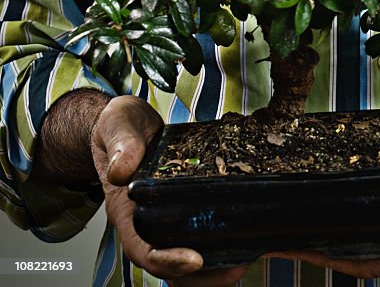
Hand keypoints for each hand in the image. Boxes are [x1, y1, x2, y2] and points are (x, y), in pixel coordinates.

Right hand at [91, 96, 250, 284]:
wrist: (124, 124)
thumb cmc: (119, 127)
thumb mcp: (118, 125)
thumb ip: (122, 145)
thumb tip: (121, 171)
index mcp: (125, 209)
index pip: (142, 249)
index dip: (166, 261)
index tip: (194, 260)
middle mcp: (144, 221)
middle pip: (168, 266)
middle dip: (201, 276)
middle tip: (236, 268)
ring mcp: (162, 219)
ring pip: (184, 260)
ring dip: (213, 269)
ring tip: (245, 260)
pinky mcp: (180, 209)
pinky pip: (196, 236)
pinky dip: (218, 247)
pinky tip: (242, 241)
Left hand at [271, 118, 379, 277]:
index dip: (343, 259)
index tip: (307, 250)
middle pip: (365, 263)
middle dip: (323, 257)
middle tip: (281, 242)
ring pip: (364, 254)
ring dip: (328, 248)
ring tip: (287, 236)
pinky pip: (369, 239)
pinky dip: (342, 235)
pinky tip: (318, 222)